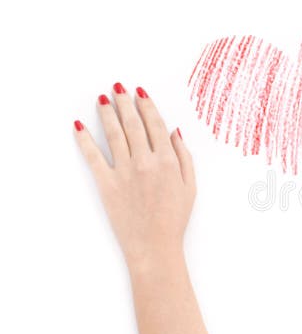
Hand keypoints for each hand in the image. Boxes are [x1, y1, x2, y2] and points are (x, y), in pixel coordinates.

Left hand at [73, 83, 195, 264]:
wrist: (154, 245)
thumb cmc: (174, 219)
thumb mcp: (191, 186)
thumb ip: (184, 156)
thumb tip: (175, 131)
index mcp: (168, 161)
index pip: (156, 124)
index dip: (147, 105)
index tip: (140, 92)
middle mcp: (146, 161)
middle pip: (133, 123)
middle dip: (125, 102)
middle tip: (118, 87)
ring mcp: (125, 171)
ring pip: (114, 134)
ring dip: (107, 113)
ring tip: (102, 98)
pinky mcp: (107, 183)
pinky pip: (93, 156)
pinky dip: (84, 139)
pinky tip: (79, 126)